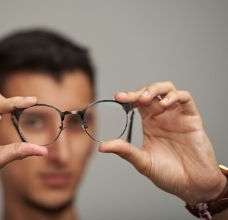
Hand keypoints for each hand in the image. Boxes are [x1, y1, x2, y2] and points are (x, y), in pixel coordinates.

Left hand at [99, 81, 225, 204]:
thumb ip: (125, 151)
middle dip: (139, 91)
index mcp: (149, 123)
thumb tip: (101, 147)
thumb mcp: (142, 161)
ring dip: (156, 89)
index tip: (117, 97)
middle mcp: (162, 117)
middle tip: (128, 98)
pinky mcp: (192, 119)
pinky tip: (164, 105)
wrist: (192, 187)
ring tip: (145, 99)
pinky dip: (174, 97)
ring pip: (167, 90)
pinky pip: (185, 99)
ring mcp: (177, 116)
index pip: (137, 103)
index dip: (128, 97)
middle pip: (151, 92)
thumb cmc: (168, 174)